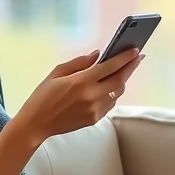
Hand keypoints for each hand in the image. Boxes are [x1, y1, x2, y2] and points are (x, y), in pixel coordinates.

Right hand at [13, 48, 143, 142]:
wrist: (36, 124)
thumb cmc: (43, 96)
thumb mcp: (57, 73)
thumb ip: (79, 62)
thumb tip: (98, 54)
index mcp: (81, 81)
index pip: (110, 66)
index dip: (125, 57)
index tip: (135, 50)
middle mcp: (91, 96)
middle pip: (120, 79)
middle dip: (131, 67)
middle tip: (138, 57)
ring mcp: (94, 109)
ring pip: (117, 92)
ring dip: (122, 80)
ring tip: (123, 70)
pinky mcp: (94, 119)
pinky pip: (110, 103)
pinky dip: (112, 93)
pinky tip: (109, 86)